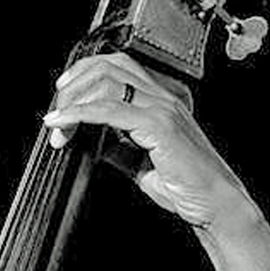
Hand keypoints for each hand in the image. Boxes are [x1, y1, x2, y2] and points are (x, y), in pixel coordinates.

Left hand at [43, 52, 257, 233]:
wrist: (215, 203)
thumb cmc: (185, 185)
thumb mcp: (140, 162)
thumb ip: (117, 146)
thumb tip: (87, 140)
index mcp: (162, 99)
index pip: (118, 66)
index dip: (84, 73)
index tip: (62, 95)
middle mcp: (163, 97)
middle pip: (107, 67)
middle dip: (73, 86)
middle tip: (54, 111)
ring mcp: (163, 108)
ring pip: (105, 83)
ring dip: (72, 102)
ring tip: (56, 125)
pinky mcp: (159, 126)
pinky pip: (110, 110)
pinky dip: (79, 114)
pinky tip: (61, 125)